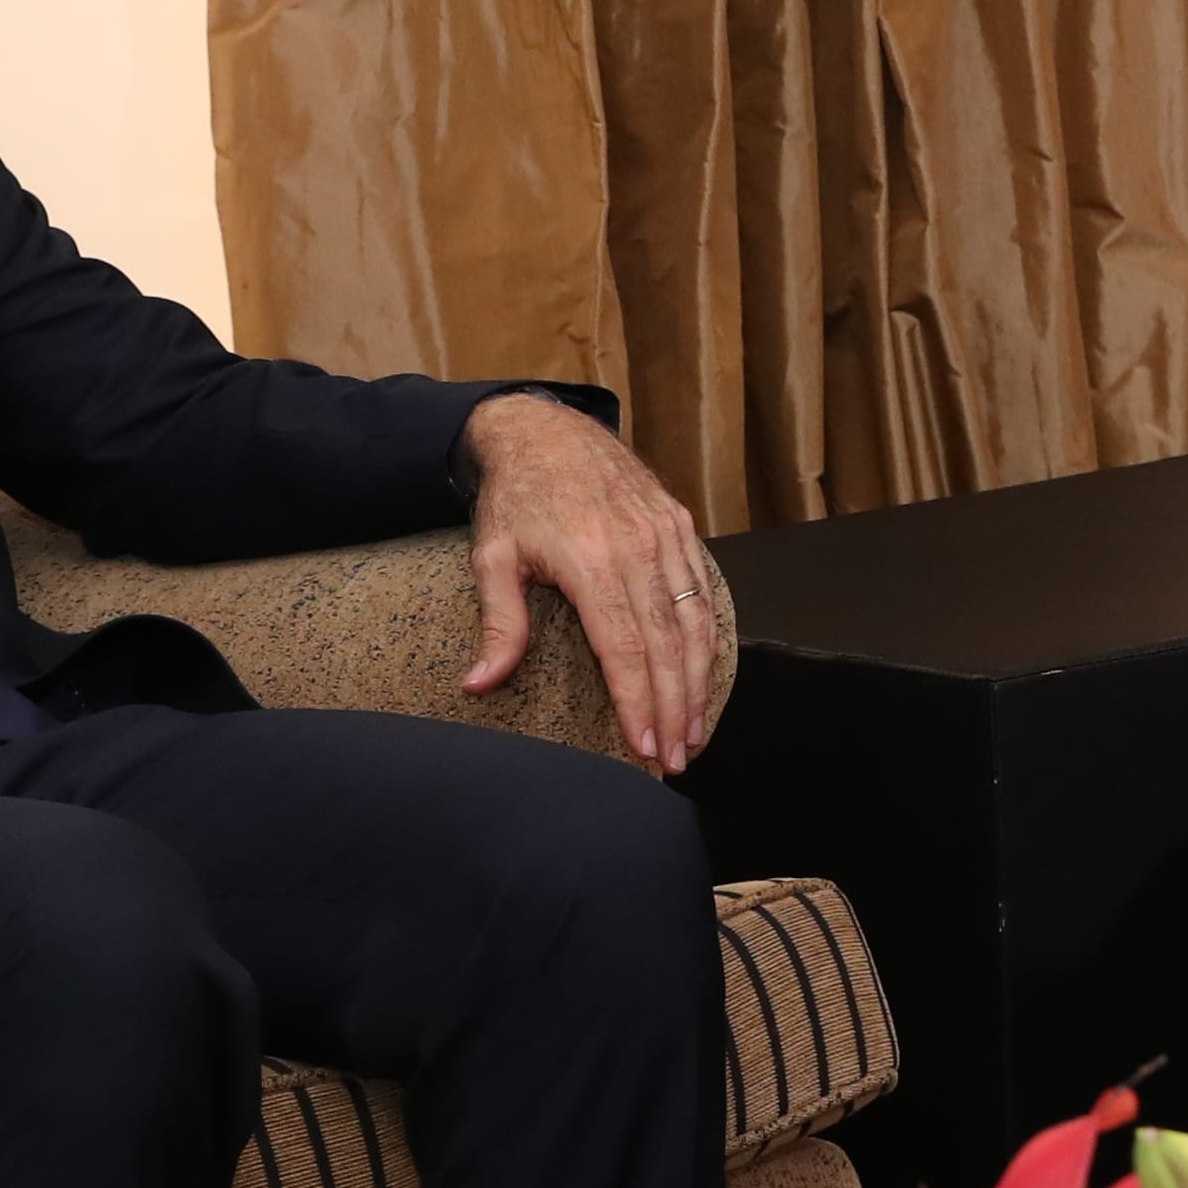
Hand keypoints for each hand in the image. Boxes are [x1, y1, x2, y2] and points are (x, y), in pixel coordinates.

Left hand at [461, 394, 733, 772]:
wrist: (545, 427)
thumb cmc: (515, 497)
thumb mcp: (492, 558)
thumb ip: (499, 624)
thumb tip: (479, 684)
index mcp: (589, 560)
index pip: (625, 646)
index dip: (638, 700)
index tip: (645, 746)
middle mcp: (636, 547)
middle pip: (668, 643)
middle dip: (676, 707)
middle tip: (676, 759)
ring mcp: (664, 533)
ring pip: (694, 621)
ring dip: (699, 681)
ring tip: (695, 732)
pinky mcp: (679, 524)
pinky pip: (701, 589)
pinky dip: (709, 638)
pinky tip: (705, 675)